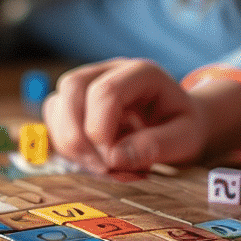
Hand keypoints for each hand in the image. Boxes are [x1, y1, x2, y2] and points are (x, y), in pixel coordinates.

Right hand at [42, 58, 208, 175]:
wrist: (178, 125)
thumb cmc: (183, 128)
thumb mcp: (185, 138)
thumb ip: (156, 146)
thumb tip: (115, 157)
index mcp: (141, 72)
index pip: (105, 90)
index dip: (100, 129)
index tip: (112, 162)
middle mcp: (109, 71)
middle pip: (72, 87)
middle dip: (77, 135)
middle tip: (100, 169)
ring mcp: (88, 85)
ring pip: (56, 104)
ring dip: (69, 144)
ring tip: (101, 169)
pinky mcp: (75, 105)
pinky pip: (55, 122)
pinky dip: (66, 148)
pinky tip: (93, 164)